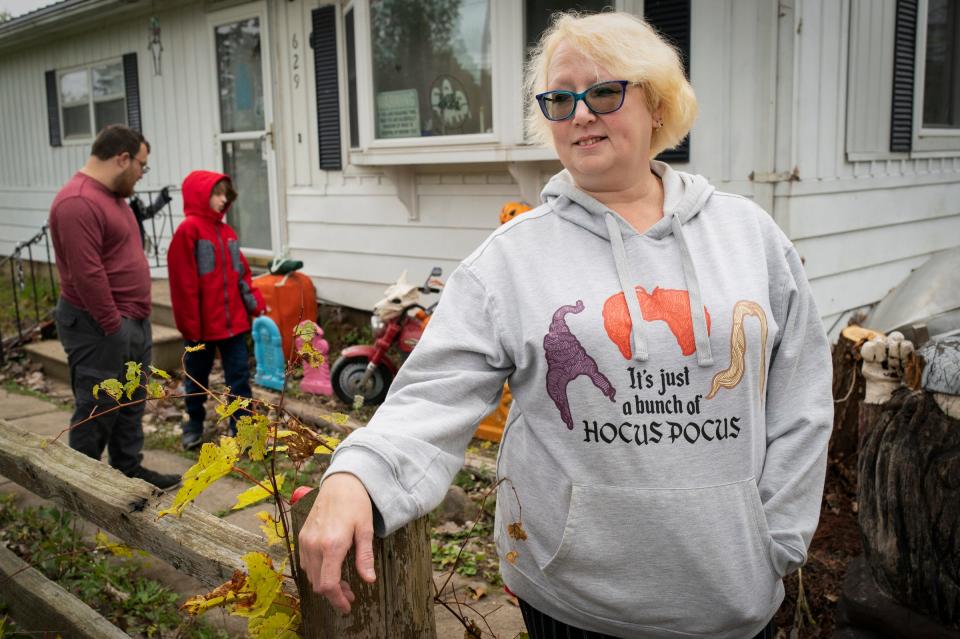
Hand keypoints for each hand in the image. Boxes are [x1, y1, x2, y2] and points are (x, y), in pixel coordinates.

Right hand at [298, 473, 375, 613]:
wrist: (340, 482)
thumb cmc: (356, 503)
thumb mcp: (365, 529)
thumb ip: (365, 557)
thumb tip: (369, 580)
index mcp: (332, 545)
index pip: (328, 584)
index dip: (337, 600)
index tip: (347, 606)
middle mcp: (314, 545)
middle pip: (318, 584)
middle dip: (334, 594)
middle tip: (350, 594)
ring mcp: (306, 541)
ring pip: (311, 575)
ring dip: (325, 583)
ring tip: (343, 582)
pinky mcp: (302, 536)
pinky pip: (306, 563)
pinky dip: (317, 571)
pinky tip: (330, 567)